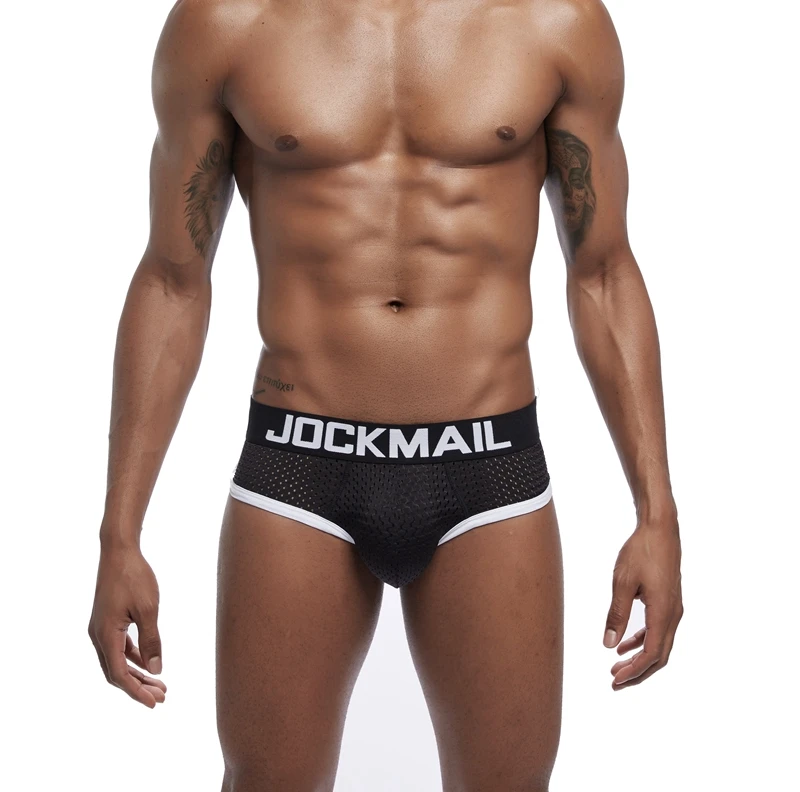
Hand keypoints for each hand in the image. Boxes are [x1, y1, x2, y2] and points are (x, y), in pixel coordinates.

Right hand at [88, 543, 166, 707]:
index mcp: (105, 635)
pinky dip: (133, 658)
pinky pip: (119, 647)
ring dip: (137, 673)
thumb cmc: (134, 576)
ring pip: (118, 660)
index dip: (136, 692)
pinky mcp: (107, 620)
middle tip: (162, 697)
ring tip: (160, 685)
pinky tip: (149, 663)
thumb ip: (152, 640)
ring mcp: (101, 628)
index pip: (119, 675)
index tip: (154, 703)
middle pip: (117, 672)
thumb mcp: (149, 609)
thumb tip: (156, 670)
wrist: (119, 551)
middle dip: (138, 687)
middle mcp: (98, 635)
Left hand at [603, 519, 682, 688]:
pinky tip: (624, 643)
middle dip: (638, 671)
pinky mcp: (669, 601)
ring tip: (616, 667)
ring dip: (639, 658)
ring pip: (660, 644)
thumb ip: (616, 615)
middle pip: (659, 656)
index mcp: (663, 612)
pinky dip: (642, 640)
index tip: (616, 679)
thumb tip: (609, 644)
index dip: (634, 671)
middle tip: (615, 681)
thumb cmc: (641, 551)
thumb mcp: (622, 583)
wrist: (660, 529)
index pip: (651, 653)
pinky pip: (658, 630)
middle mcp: (673, 614)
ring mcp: (673, 608)